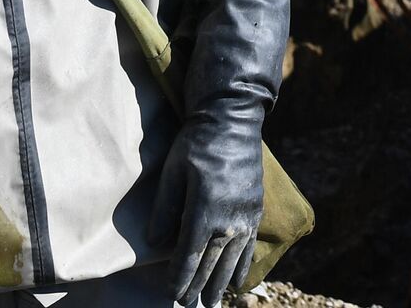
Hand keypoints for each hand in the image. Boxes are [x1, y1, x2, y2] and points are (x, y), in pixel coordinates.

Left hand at [152, 116, 264, 307]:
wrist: (234, 121)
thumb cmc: (197, 143)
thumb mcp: (173, 171)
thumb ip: (165, 208)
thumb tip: (154, 242)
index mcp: (204, 210)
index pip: (189, 254)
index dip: (180, 277)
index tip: (172, 294)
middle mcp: (228, 219)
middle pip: (211, 262)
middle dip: (198, 285)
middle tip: (188, 304)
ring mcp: (246, 216)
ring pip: (232, 259)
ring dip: (221, 282)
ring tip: (212, 301)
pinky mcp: (256, 209)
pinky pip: (250, 246)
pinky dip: (243, 266)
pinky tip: (237, 281)